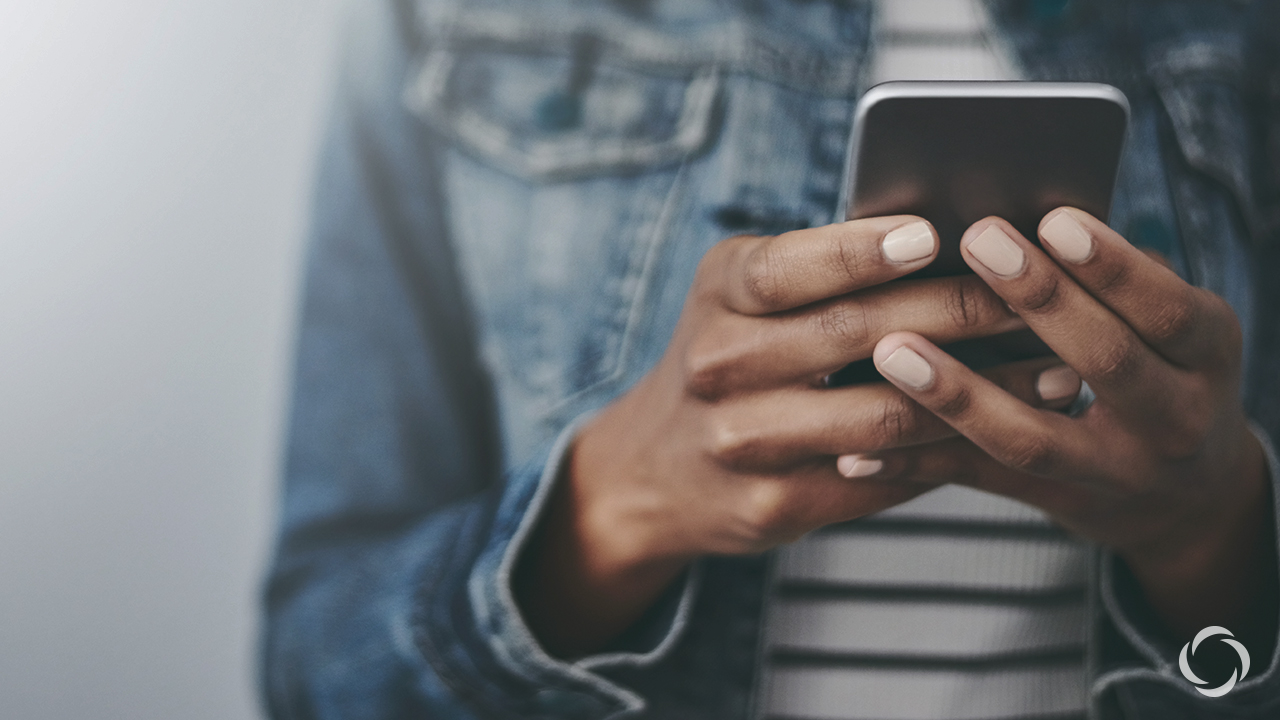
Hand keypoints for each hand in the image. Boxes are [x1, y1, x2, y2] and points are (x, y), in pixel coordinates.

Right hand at [515, 217, 1073, 656]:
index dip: (857, 252)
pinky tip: (1002, 430)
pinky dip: (948, 450)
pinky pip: (878, 474)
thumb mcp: (739, 296)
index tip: (931, 235)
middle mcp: (719, 366)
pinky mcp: (771, 504)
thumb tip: (947, 241)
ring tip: (1056, 372)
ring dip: (979, 393)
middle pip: (848, 334)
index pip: (785, 267)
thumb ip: (815, 270)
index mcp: (718, 295)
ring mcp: (741, 442)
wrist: (655, 468)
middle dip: (955, 313)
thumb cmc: (726, 356)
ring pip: (879, 415)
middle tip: (1034, 297)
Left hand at [858, 209, 1273, 639]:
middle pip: (1106, 363)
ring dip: (955, 393)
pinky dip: (913, 463)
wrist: (1188, 497)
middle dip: (1039, 300)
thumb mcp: (1172, 325)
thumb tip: (1029, 217)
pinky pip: (977, 480)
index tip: (1053, 219)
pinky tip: (856, 448)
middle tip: (977, 241)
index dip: (1111, 267)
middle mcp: (1173, 419)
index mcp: (1206, 355)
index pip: (1166, 309)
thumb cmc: (1162, 372)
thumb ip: (1113, 282)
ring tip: (893, 349)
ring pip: (1030, 438)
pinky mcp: (1053, 502)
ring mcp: (1112, 472)